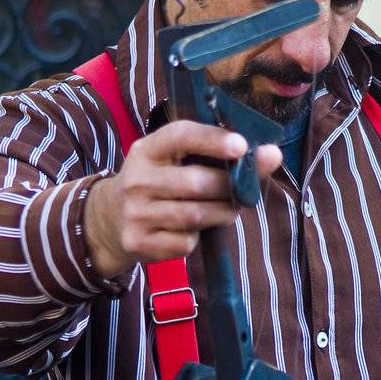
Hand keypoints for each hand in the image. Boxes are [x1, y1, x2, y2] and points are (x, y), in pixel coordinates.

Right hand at [84, 121, 282, 276]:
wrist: (107, 221)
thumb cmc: (156, 184)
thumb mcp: (172, 160)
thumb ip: (216, 156)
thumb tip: (272, 155)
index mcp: (147, 150)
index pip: (181, 136)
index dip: (213, 140)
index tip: (242, 146)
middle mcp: (138, 180)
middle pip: (196, 183)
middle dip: (228, 187)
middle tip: (244, 191)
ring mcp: (136, 213)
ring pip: (195, 216)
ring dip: (222, 214)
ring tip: (229, 210)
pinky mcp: (140, 243)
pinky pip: (185, 242)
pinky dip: (198, 238)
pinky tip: (193, 231)